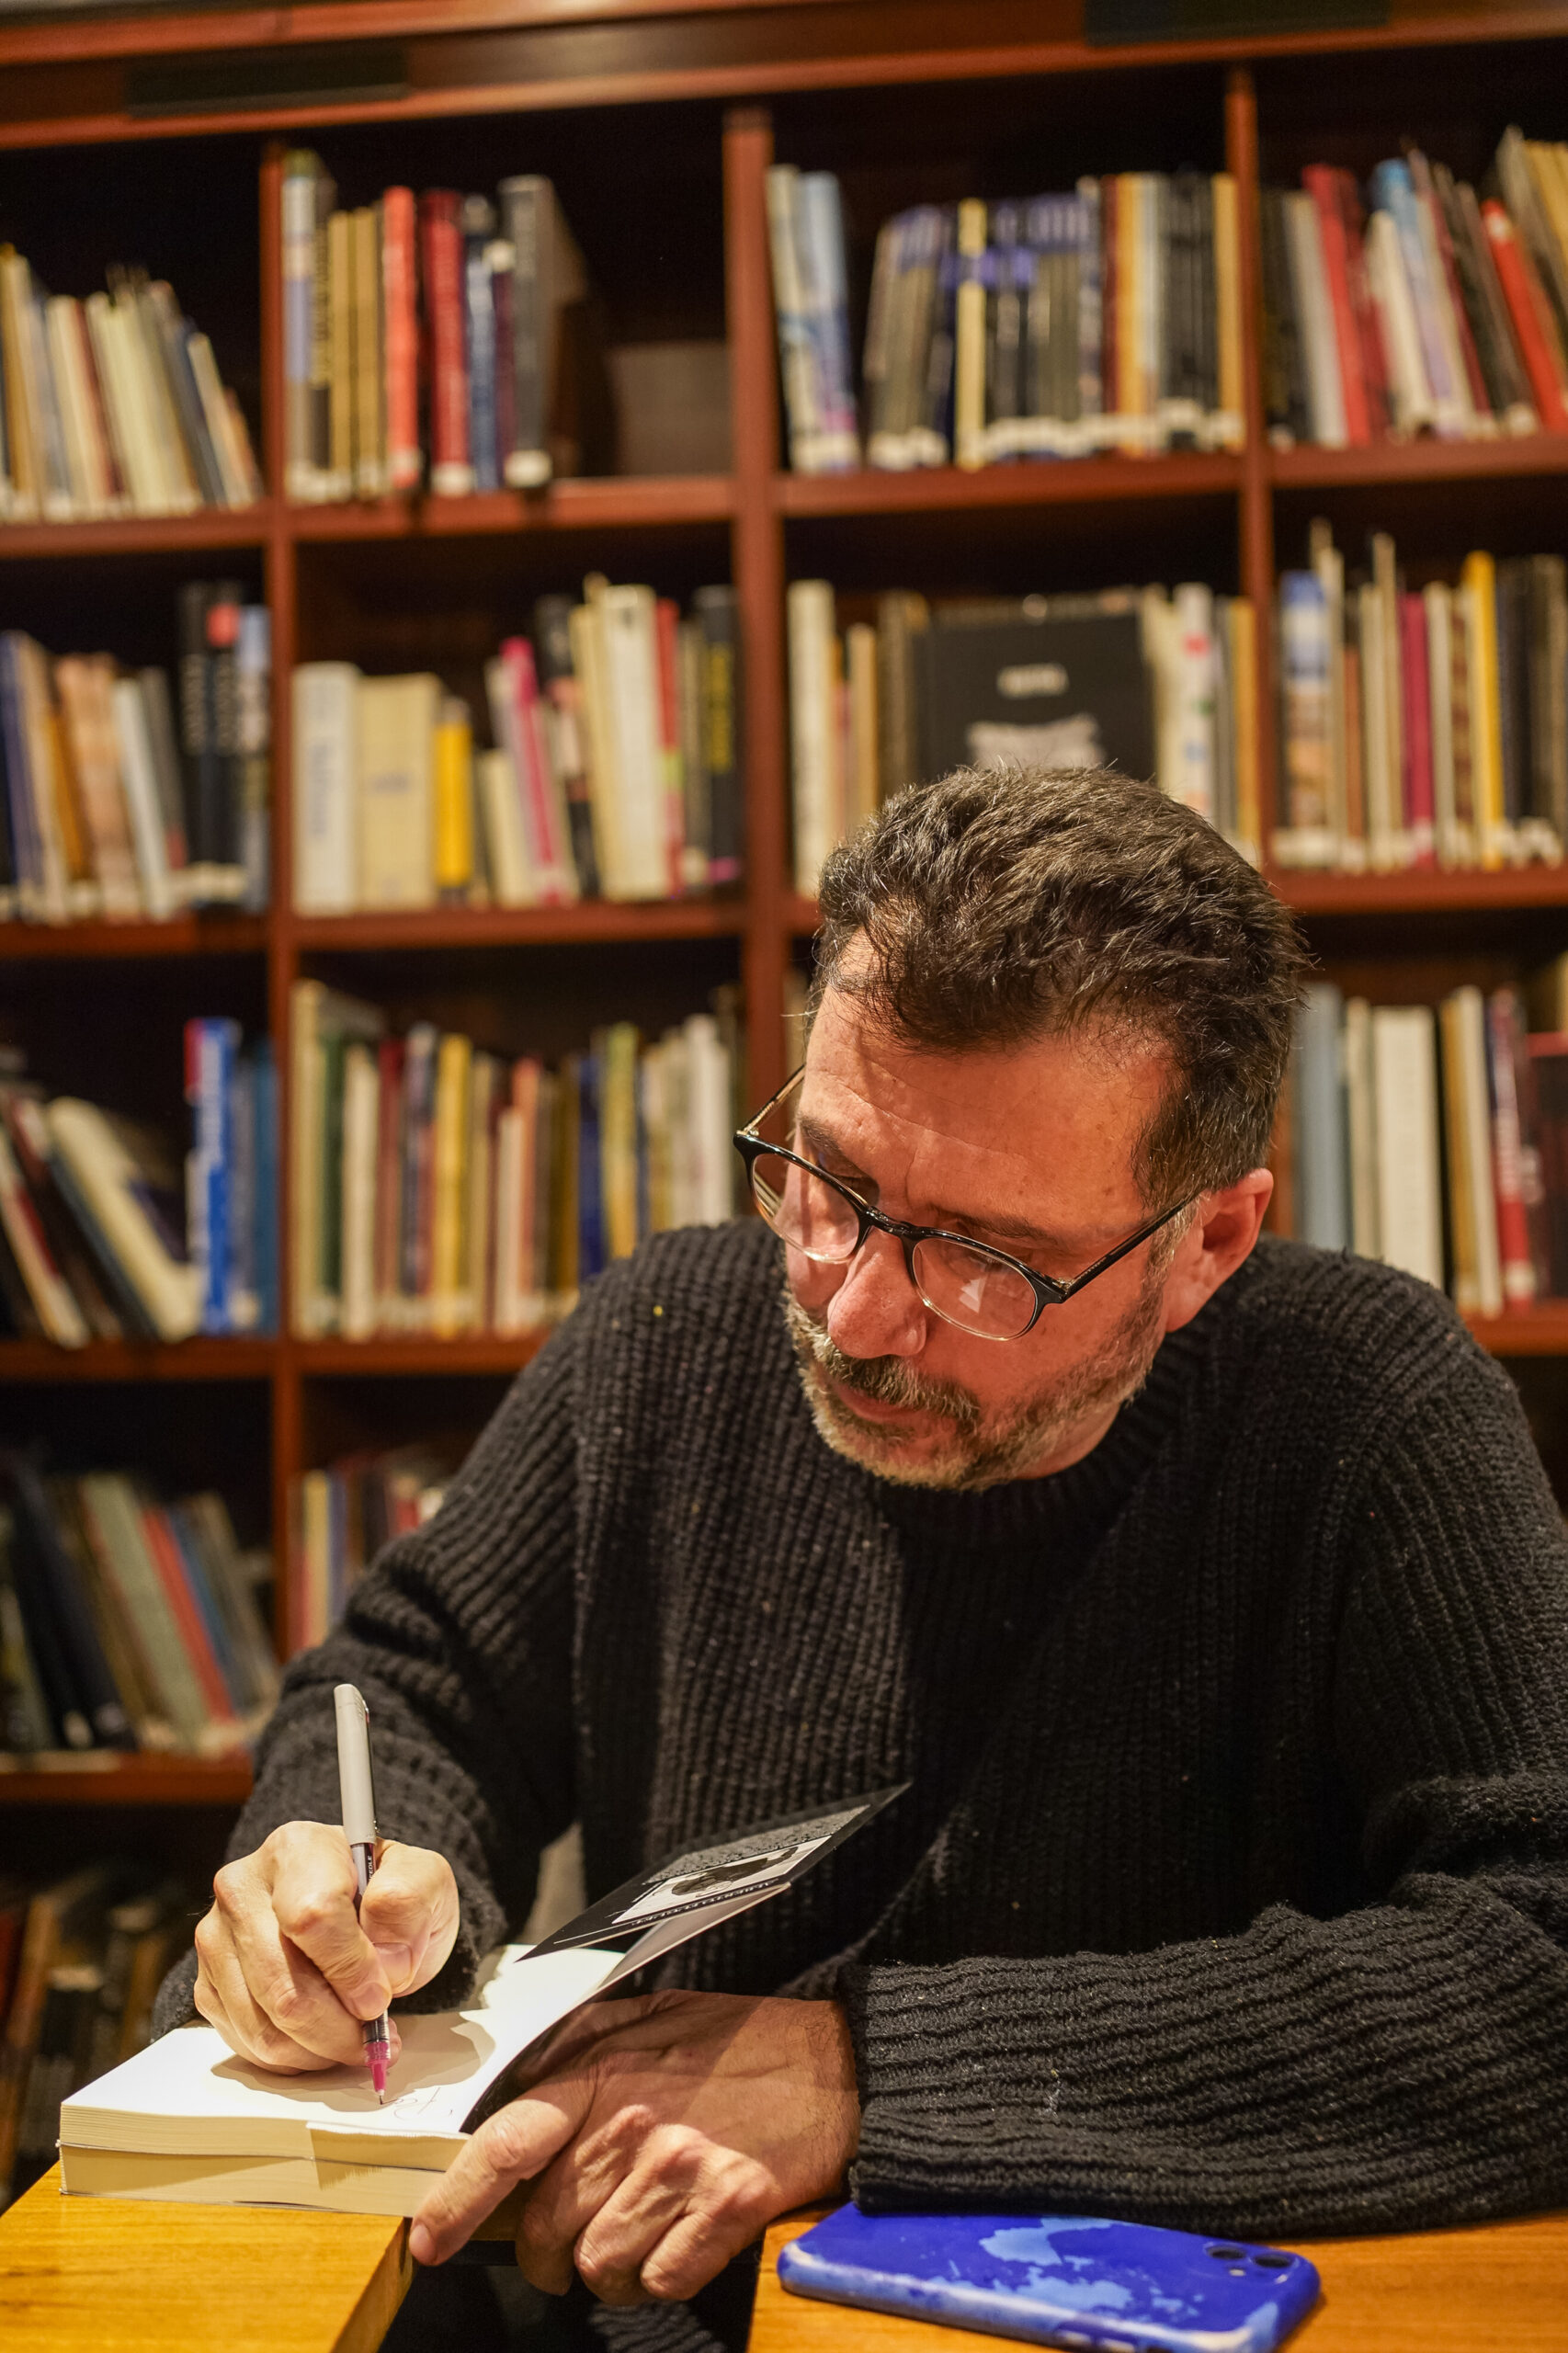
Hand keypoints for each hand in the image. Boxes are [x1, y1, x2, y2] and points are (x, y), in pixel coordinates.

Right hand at [193, 1821, 459, 2072]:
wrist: (360, 1915)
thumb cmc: (388, 1897)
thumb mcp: (426, 1882)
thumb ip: (409, 1906)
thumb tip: (385, 1963)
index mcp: (297, 1848)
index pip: (312, 1917)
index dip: (351, 1969)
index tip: (381, 1995)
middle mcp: (243, 1888)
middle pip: (282, 1985)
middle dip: (339, 2027)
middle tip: (376, 2035)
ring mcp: (218, 1938)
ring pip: (265, 2024)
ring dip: (320, 2050)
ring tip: (355, 2039)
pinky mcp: (209, 1985)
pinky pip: (248, 2044)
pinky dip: (294, 2058)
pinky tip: (323, 2040)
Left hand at [410, 1990, 858, 2303]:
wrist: (841, 2062)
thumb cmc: (743, 2042)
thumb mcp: (649, 2016)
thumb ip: (578, 2048)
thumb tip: (513, 2091)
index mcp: (602, 2070)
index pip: (505, 2144)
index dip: (456, 2201)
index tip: (430, 2239)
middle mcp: (632, 2121)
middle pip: (546, 2229)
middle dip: (549, 2251)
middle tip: (578, 2236)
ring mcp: (680, 2168)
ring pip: (597, 2266)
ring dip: (609, 2267)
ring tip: (642, 2231)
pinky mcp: (727, 2208)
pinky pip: (658, 2282)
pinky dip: (662, 2277)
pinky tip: (683, 2241)